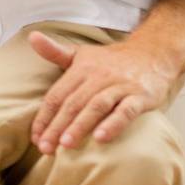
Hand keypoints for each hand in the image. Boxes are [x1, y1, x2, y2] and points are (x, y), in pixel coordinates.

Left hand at [29, 30, 172, 150]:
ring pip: (96, 106)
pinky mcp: (141, 96)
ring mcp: (120, 86)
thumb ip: (55, 51)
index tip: (34, 137)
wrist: (153, 54)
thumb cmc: (110, 61)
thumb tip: (32, 37)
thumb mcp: (81, 54)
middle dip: (57, 127)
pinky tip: (101, 139)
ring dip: (79, 125)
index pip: (57, 95)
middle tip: (45, 148)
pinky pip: (126, 111)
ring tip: (66, 145)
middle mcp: (98, 77)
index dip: (44, 117)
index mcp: (80, 69)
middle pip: (73, 103)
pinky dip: (114, 124)